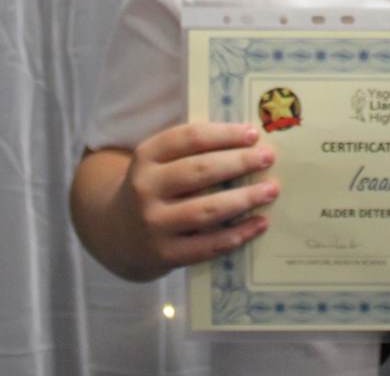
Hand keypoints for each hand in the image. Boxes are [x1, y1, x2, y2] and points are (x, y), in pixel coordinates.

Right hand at [114, 121, 279, 276]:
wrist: (118, 233)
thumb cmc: (155, 188)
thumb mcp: (158, 163)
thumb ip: (192, 150)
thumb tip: (248, 142)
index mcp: (146, 157)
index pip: (188, 138)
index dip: (223, 134)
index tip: (253, 134)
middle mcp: (146, 189)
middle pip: (200, 171)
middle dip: (239, 162)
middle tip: (268, 157)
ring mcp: (154, 224)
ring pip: (206, 210)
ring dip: (244, 199)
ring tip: (271, 190)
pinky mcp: (165, 254)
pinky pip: (208, 245)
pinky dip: (237, 234)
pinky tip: (260, 223)